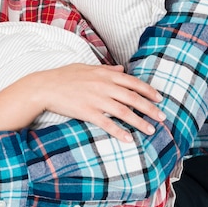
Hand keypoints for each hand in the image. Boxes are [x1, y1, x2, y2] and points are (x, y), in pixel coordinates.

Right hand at [31, 63, 165, 141]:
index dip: (148, 91)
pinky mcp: (87, 112)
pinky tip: (129, 139)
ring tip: (151, 130)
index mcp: (104, 74)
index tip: (159, 98)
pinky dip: (119, 132)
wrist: (45, 87)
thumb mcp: (86, 67)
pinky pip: (107, 124)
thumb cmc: (64, 76)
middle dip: (150, 108)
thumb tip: (121, 69)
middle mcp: (103, 86)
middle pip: (133, 98)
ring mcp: (96, 99)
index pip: (132, 82)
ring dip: (139, 122)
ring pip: (124, 112)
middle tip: (162, 117)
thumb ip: (106, 69)